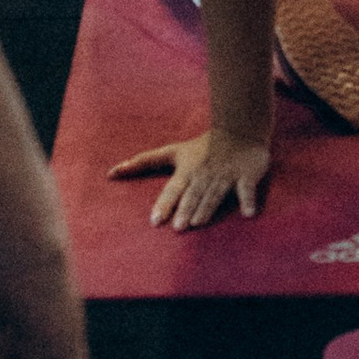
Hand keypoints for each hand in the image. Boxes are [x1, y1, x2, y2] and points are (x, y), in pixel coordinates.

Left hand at [109, 128, 274, 225]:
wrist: (239, 131)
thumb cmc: (202, 147)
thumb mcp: (172, 152)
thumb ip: (143, 162)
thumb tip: (110, 172)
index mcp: (187, 170)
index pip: (173, 189)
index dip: (164, 204)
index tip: (155, 220)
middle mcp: (204, 174)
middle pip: (193, 194)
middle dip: (186, 209)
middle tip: (178, 227)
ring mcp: (226, 175)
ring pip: (215, 193)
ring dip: (207, 207)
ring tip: (199, 223)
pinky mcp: (247, 175)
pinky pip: (247, 189)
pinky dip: (248, 200)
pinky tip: (248, 214)